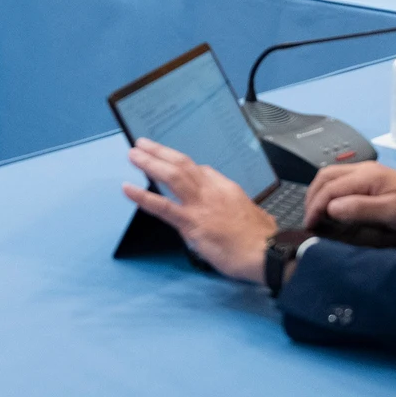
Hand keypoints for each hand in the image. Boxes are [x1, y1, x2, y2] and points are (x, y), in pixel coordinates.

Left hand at [123, 139, 277, 283]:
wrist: (267, 252)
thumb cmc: (263, 239)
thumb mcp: (254, 213)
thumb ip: (239, 208)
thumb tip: (238, 211)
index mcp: (226, 188)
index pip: (201, 170)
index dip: (183, 165)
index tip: (171, 161)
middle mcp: (211, 191)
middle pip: (182, 164)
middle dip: (160, 152)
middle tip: (143, 144)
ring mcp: (200, 205)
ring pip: (171, 176)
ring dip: (149, 163)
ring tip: (133, 155)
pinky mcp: (191, 223)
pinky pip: (162, 206)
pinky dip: (143, 196)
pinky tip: (128, 189)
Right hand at [304, 161, 395, 233]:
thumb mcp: (390, 212)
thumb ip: (360, 208)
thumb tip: (330, 208)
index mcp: (366, 176)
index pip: (330, 187)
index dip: (316, 205)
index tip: (310, 224)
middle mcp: (363, 169)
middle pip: (326, 176)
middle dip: (312, 196)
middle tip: (309, 219)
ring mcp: (367, 172)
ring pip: (332, 176)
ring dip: (319, 193)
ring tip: (315, 213)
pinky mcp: (370, 179)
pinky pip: (341, 180)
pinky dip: (329, 191)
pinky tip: (330, 205)